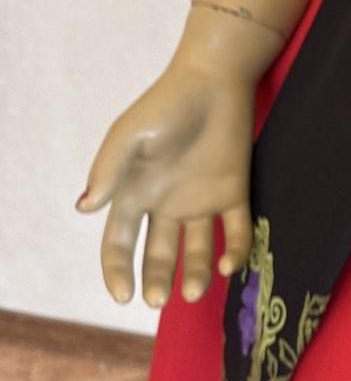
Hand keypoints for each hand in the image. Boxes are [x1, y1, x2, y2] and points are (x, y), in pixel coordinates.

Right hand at [74, 45, 259, 307]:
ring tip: (194, 291)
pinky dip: (235, 251)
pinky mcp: (234, 192)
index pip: (120, 242)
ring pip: (197, 249)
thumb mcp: (130, 136)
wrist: (215, 79)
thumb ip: (109, 171)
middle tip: (159, 300)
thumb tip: (84, 209)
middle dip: (157, 279)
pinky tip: (228, 265)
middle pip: (158, 253)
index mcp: (135, 193)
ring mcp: (201, 200)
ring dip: (196, 273)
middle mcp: (166, 203)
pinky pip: (236, 231)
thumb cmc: (166, 104)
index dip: (118, 271)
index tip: (123, 295)